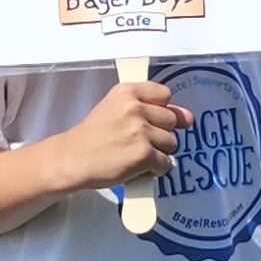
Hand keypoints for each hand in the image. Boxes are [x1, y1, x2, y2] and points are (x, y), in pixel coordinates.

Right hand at [55, 77, 191, 193]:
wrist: (71, 159)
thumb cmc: (94, 135)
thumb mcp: (115, 109)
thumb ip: (150, 108)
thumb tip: (188, 117)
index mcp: (127, 92)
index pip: (164, 94)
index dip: (158, 110)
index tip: (146, 119)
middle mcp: (134, 108)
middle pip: (171, 120)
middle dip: (159, 133)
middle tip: (136, 141)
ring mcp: (140, 131)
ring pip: (172, 143)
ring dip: (158, 152)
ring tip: (135, 154)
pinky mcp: (143, 154)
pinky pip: (166, 163)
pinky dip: (155, 169)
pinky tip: (138, 167)